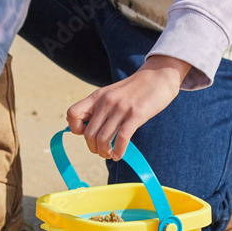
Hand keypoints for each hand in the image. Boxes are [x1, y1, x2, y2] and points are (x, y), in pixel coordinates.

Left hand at [66, 55, 189, 159]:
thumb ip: (101, 108)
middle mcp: (106, 101)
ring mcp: (120, 108)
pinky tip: (119, 155)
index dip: (76, 129)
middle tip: (102, 151)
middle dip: (93, 148)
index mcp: (97, 96)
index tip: (88, 133)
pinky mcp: (136, 114)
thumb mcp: (112, 94)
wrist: (158, 75)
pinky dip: (118, 151)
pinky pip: (121, 138)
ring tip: (110, 154)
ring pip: (102, 139)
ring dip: (104, 152)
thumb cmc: (136, 89)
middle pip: (88, 134)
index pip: (72, 114)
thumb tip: (91, 130)